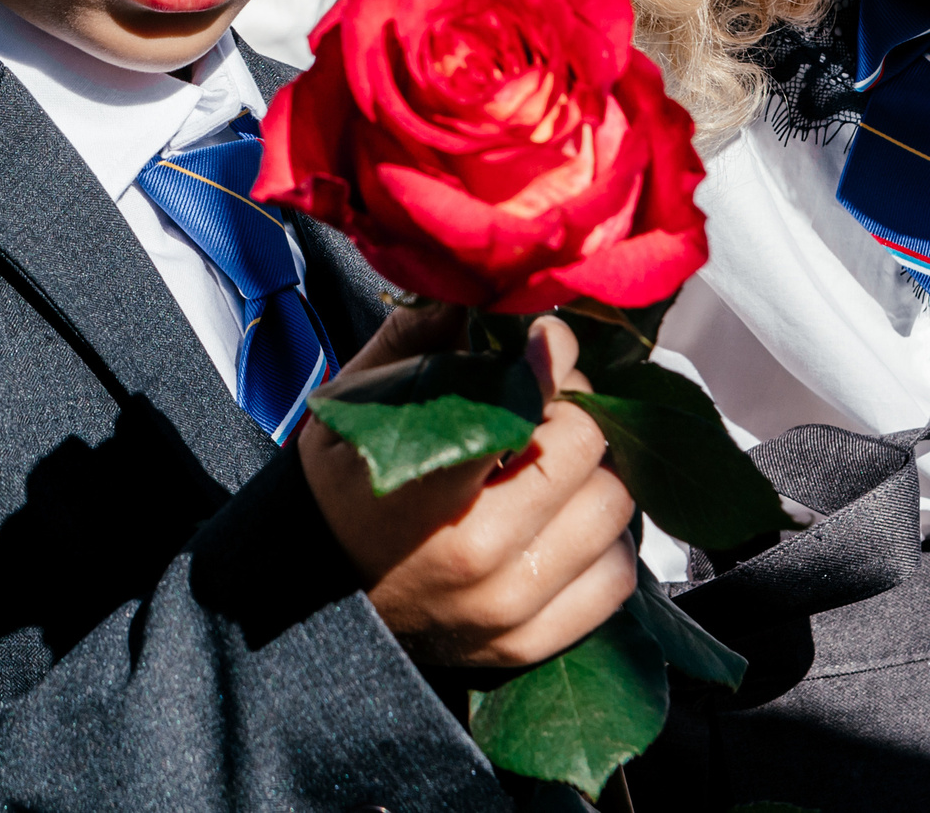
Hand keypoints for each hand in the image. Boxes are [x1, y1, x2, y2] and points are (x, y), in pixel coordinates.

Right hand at [302, 306, 637, 667]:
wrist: (314, 599)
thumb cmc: (340, 487)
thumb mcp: (354, 404)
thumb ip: (416, 340)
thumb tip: (472, 284)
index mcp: (426, 488)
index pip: (525, 406)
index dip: (548, 360)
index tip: (545, 344)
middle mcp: (476, 555)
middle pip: (585, 449)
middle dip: (574, 413)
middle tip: (550, 405)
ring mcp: (508, 607)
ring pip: (613, 511)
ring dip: (594, 477)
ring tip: (556, 466)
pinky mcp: (529, 644)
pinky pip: (615, 580)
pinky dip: (603, 545)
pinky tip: (564, 523)